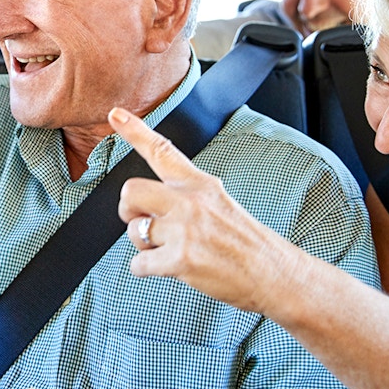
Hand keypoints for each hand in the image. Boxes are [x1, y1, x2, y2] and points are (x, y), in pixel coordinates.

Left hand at [110, 106, 304, 314]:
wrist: (273, 273)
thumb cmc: (245, 243)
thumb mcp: (219, 203)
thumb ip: (186, 198)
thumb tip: (152, 207)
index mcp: (200, 184)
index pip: (162, 150)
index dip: (135, 131)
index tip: (115, 115)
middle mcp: (190, 202)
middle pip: (131, 192)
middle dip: (127, 211)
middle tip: (142, 223)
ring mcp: (185, 230)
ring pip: (133, 231)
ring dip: (143, 246)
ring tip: (169, 251)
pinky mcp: (181, 260)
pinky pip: (138, 264)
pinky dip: (146, 270)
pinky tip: (169, 269)